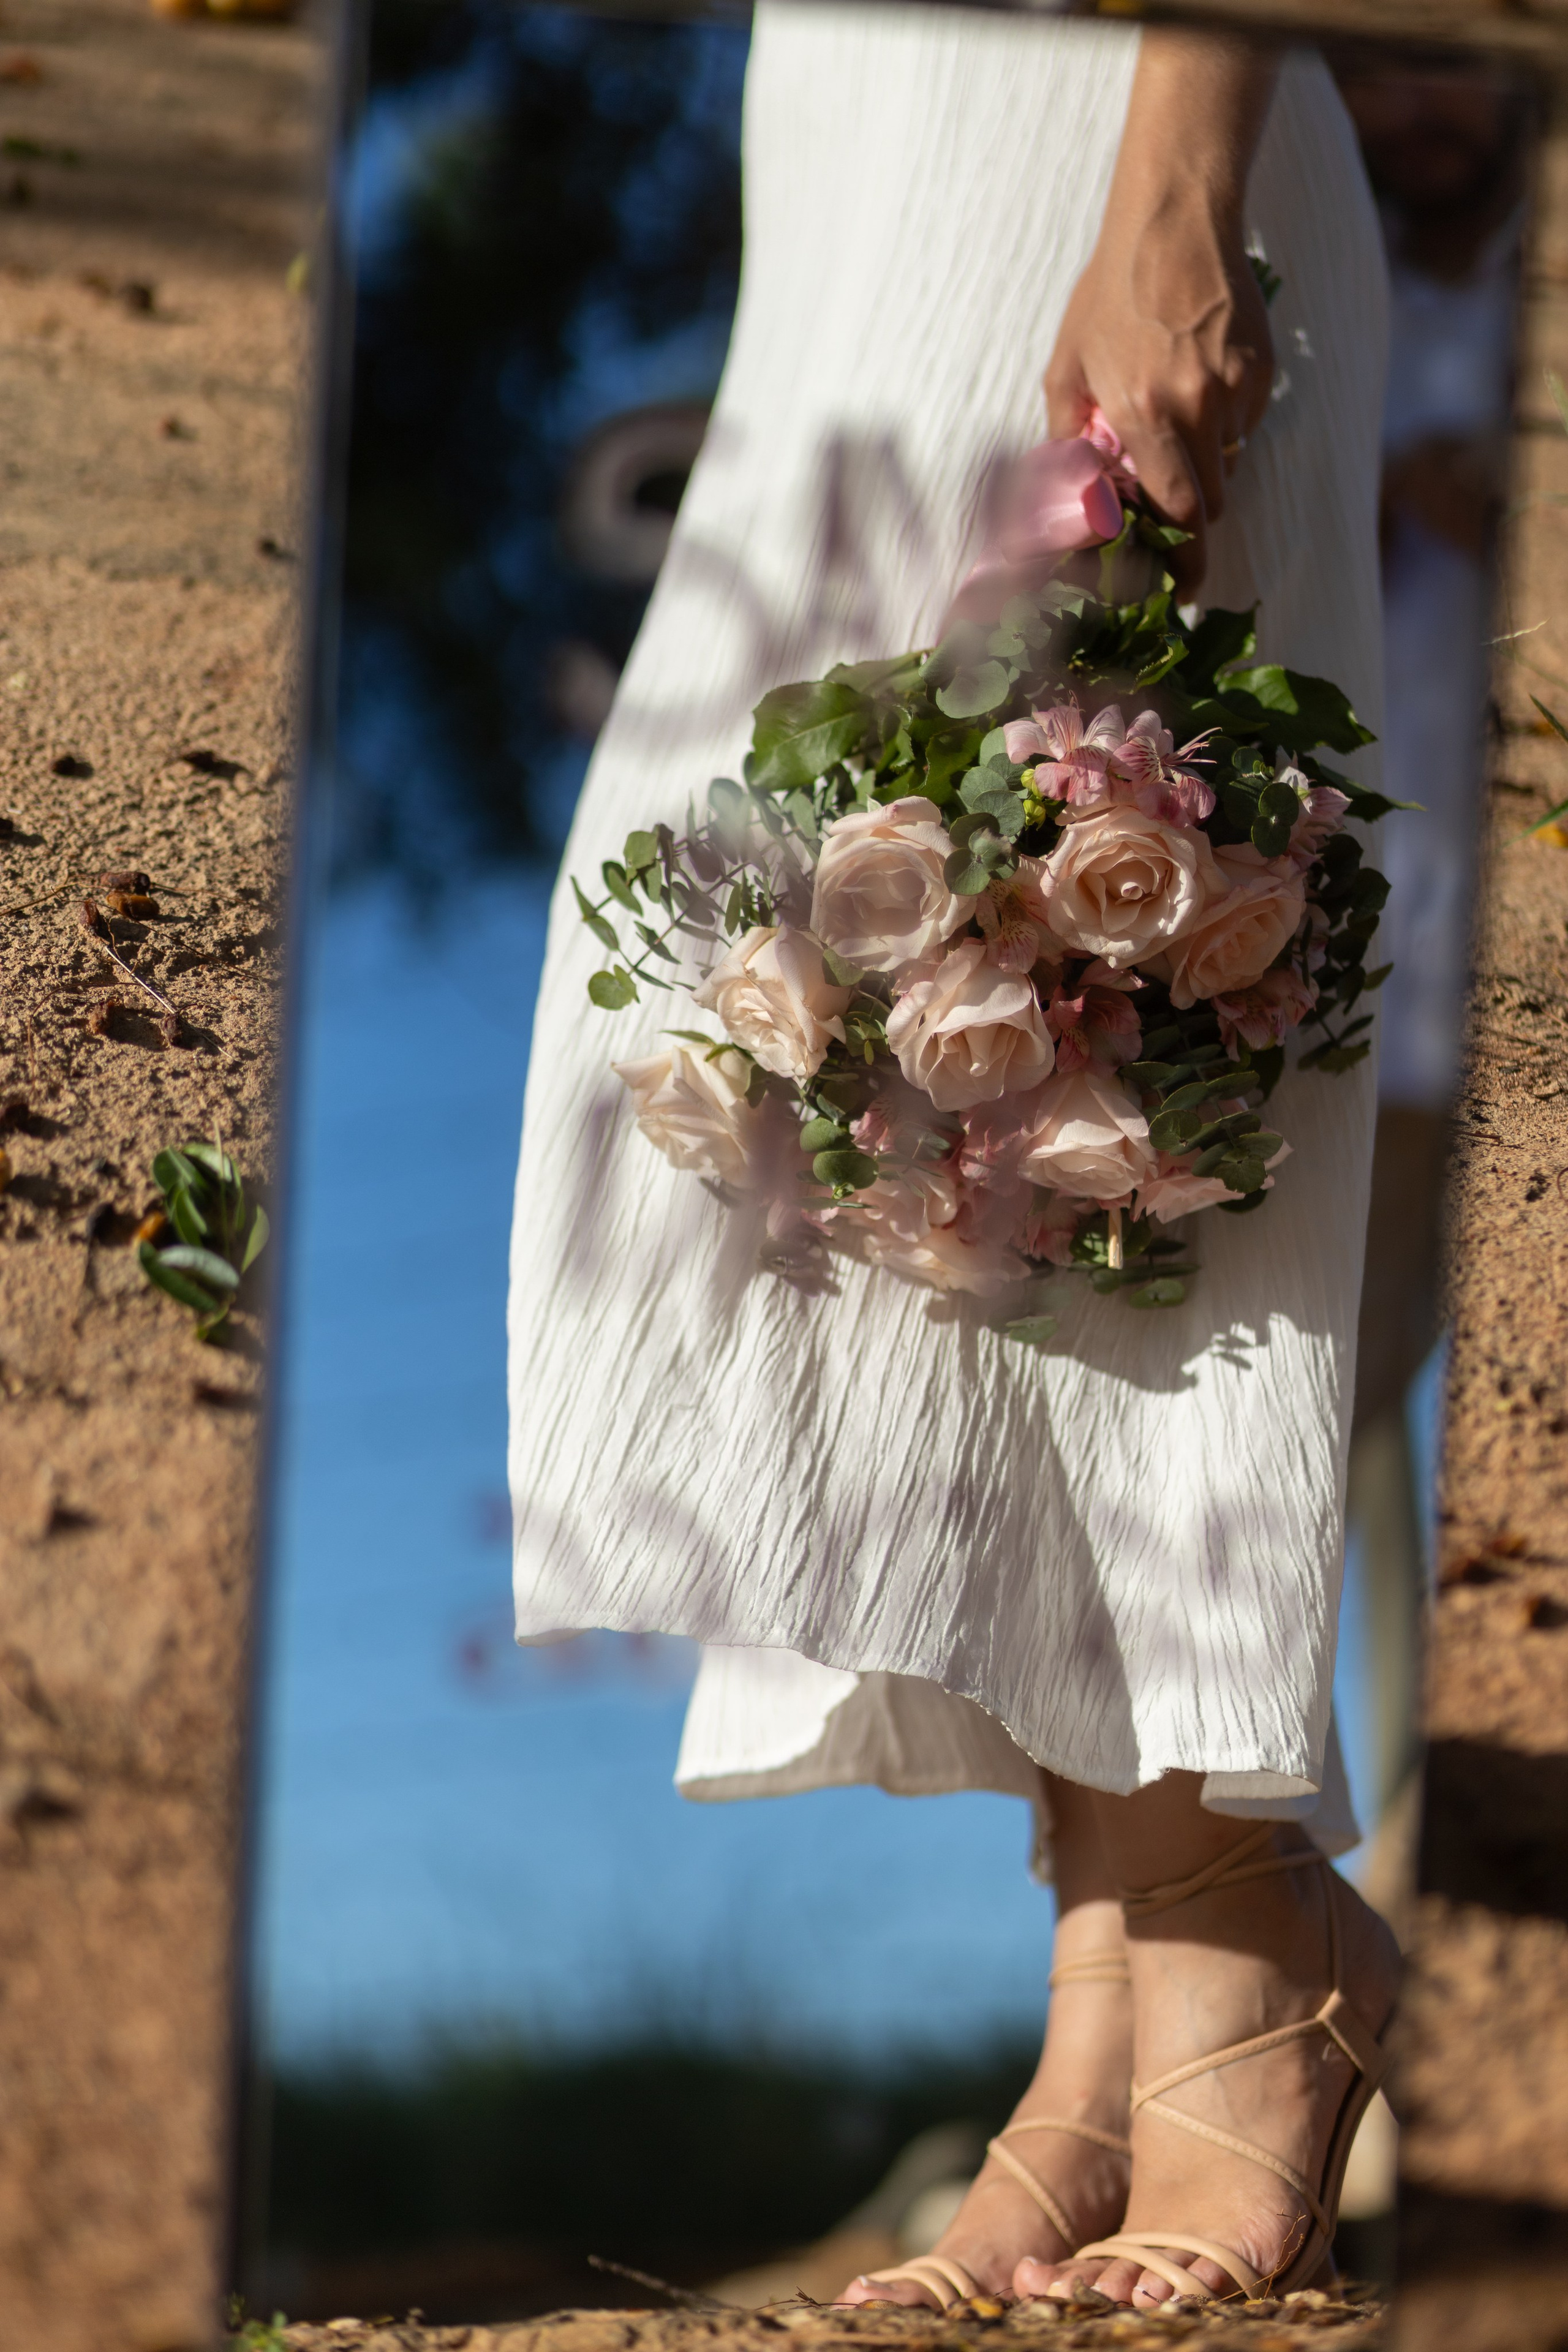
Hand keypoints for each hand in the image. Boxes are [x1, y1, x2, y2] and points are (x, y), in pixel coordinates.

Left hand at [1044, 35, 1278, 595]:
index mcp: (1143, 412)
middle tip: (1170, 510)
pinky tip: (1201, 381)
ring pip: (1229, 464)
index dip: (1183, 559)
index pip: (1177, 512)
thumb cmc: (1112, 292)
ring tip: (1177, 418)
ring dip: (1206, 464)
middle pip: (1209, 502)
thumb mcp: (1068, 365)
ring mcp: (1234, 388)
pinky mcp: (1262, 370)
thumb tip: (1072, 493)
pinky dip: (1226, 423)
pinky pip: (1246, 425)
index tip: (1184, 590)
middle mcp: (1195, 406)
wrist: (1176, 221)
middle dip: (1191, 517)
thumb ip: (1067, 436)